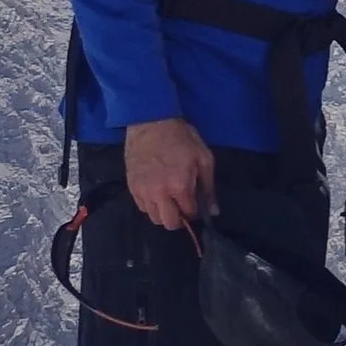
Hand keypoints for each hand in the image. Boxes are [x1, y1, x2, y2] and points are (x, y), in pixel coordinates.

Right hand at [124, 117, 215, 231]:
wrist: (150, 122)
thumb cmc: (182, 138)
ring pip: (154, 218)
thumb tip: (213, 212)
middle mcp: (159, 193)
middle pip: (169, 223)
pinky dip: (152, 206)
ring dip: (164, 213)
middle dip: (179, 218)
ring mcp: (142, 191)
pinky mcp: (131, 187)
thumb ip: (209, 188)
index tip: (196, 204)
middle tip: (183, 206)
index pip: (189, 214)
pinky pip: (142, 208)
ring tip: (170, 199)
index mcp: (179, 186)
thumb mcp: (204, 159)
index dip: (195, 212)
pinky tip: (158, 193)